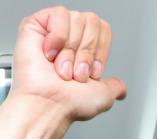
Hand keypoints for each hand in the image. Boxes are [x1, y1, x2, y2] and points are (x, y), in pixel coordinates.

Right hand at [10, 7, 126, 122]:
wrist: (49, 106)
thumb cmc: (68, 104)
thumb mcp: (103, 96)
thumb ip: (115, 88)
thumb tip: (121, 90)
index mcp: (81, 50)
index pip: (103, 28)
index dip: (99, 51)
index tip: (90, 72)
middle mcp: (68, 40)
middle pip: (92, 21)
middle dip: (85, 51)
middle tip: (73, 72)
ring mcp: (51, 31)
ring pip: (77, 18)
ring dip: (70, 50)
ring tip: (60, 68)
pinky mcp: (35, 25)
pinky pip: (59, 14)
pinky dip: (58, 36)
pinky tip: (48, 53)